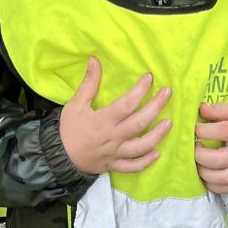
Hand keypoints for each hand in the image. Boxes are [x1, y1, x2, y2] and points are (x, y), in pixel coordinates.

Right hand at [58, 58, 171, 176]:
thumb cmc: (68, 130)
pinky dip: (145, 162)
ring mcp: (115, 153)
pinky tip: (157, 153)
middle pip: (140, 123)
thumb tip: (94, 59)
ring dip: (157, 135)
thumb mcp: (75, 104)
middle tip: (167, 93)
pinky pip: (132, 167)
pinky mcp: (113, 165)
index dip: (140, 90)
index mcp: (104, 120)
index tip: (149, 77)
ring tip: (169, 123)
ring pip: (141, 146)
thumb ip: (88, 83)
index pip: (127, 103)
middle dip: (156, 107)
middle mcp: (113, 137)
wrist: (58, 157)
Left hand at [194, 100, 227, 193]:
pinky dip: (214, 186)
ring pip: (221, 179)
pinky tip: (207, 176)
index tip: (196, 128)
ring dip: (204, 173)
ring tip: (199, 163)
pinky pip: (227, 188)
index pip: (221, 131)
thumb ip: (219, 110)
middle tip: (195, 148)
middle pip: (218, 160)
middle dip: (200, 156)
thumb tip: (201, 109)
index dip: (203, 131)